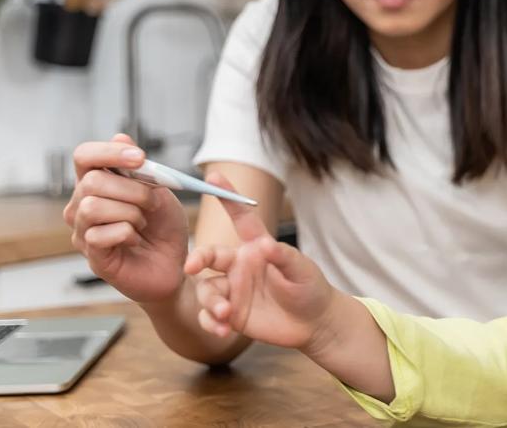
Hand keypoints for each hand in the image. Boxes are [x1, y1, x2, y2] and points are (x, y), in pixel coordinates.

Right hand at [65, 134, 188, 303]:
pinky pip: (101, 235)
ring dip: (130, 212)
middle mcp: (82, 205)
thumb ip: (141, 168)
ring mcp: (83, 232)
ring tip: (143, 223)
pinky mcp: (92, 256)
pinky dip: (127, 233)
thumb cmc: (164, 227)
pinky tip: (135, 239)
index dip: (109, 152)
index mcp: (97, 184)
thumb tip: (120, 135)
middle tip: (152, 203)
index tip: (140, 158)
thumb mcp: (161, 191)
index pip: (84, 156)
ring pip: (93, 207)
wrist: (176, 264)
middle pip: (91, 181)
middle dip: (132, 189)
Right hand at [184, 173, 337, 349]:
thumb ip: (284, 257)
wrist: (314, 323)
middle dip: (197, 258)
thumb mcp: (302, 271)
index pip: (240, 218)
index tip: (213, 176)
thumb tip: (266, 245)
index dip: (227, 196)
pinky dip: (210, 322)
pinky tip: (222, 330)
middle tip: (192, 267)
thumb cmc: (310, 289)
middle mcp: (239, 266)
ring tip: (225, 314)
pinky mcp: (230, 314)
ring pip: (206, 289)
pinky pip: (209, 315)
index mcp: (256, 247)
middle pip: (209, 255)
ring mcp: (233, 290)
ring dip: (210, 302)